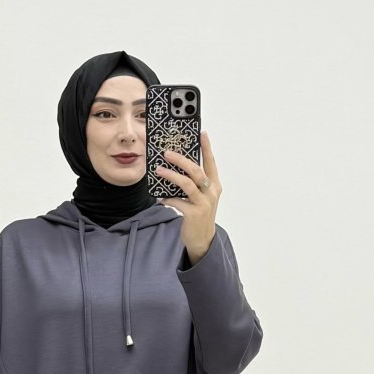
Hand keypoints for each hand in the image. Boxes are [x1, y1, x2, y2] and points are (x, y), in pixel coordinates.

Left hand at [154, 127, 219, 263]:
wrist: (202, 239)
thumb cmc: (199, 214)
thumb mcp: (200, 197)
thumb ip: (192, 183)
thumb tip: (174, 167)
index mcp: (214, 185)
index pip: (211, 163)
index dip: (207, 148)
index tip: (202, 133)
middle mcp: (211, 193)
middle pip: (197, 171)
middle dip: (181, 160)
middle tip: (167, 153)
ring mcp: (204, 204)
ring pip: (187, 184)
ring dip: (171, 176)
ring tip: (159, 170)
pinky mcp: (194, 214)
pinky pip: (177, 201)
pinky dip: (167, 198)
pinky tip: (160, 197)